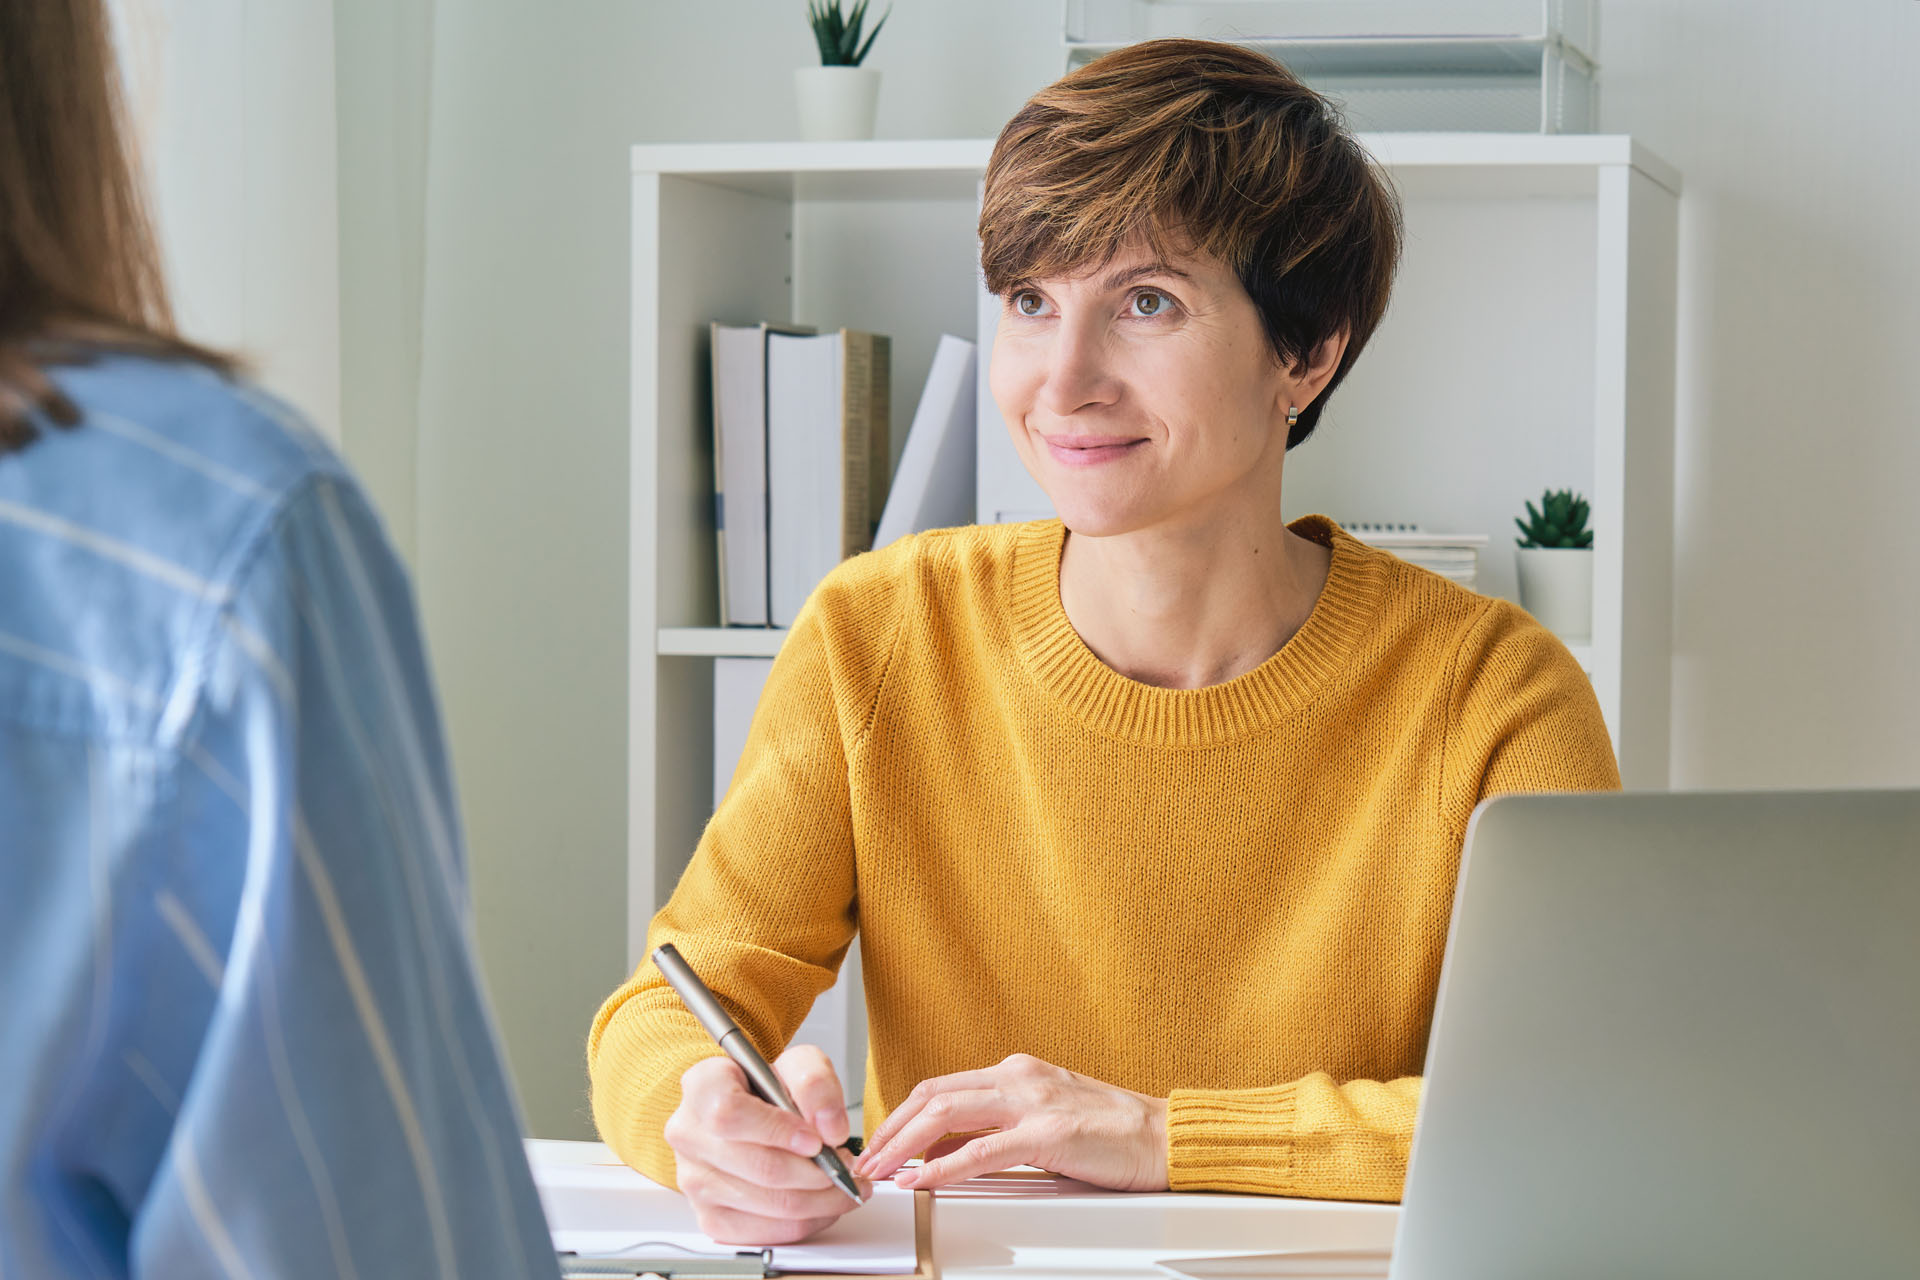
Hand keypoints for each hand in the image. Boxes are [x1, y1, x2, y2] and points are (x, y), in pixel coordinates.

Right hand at [663, 1044, 869, 1244]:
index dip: (777, 1130)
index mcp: (702, 1086)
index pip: (729, 1113)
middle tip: (845, 1167)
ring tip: (840, 1184)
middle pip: (759, 1166)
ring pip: (768, 1204)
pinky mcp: (710, 1217)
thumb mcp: (797, 1065)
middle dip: (816, 1172)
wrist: (750, 1114)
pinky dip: (805, 1222)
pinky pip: (765, 1232)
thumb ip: (816, 1083)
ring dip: (819, 1200)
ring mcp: (695, 1181)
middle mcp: (689, 1135)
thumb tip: (829, 1128)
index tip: (815, 1140)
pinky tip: (820, 1204)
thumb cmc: (768, 1090)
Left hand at [852, 1053, 1168, 1191]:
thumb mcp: (1046, 1120)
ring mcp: (1032, 1102)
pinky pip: (981, 1150)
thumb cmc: (1113, 1133)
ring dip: (903, 1146)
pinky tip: (921, 1182)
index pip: (941, 1088)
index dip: (902, 1116)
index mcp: (1016, 1072)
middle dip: (890, 1131)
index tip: (880, 1144)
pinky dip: (942, 1168)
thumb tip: (950, 1152)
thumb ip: (1001, 1128)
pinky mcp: (1048, 1134)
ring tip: (881, 1172)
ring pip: (946, 1114)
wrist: (1164, 1137)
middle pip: (932, 1096)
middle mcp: (1018, 1078)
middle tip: (865, 1162)